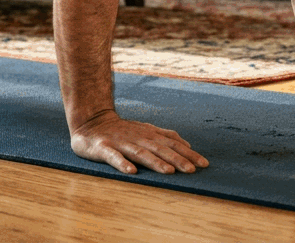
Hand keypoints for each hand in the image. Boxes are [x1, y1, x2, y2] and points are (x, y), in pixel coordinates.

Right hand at [70, 110, 209, 174]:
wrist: (90, 122)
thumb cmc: (121, 130)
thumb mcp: (145, 130)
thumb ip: (165, 136)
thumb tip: (187, 144)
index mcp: (148, 134)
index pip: (172, 143)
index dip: (188, 153)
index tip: (204, 164)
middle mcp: (137, 137)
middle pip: (160, 149)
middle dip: (177, 159)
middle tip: (192, 170)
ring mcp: (120, 143)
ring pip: (140, 153)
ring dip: (155, 162)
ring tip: (168, 171)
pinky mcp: (103, 148)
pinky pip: (113, 157)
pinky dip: (122, 163)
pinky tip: (131, 171)